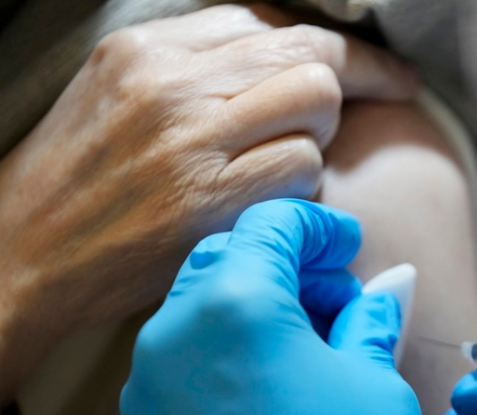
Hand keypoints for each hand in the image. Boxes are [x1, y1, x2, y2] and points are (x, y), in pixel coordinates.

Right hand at [0, 4, 415, 397]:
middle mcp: (172, 82)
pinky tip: (272, 200)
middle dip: (357, 78)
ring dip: (320, 135)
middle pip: (308, 53)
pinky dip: (306, 184)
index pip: (268, 19)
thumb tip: (282, 54)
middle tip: (366, 104)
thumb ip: (199, 67)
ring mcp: (191, 138)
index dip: (330, 43)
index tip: (366, 65)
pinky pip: (305, 167)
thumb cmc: (79, 180)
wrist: (23, 253)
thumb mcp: (121, 93)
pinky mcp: (209, 198)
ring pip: (317, 103)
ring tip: (286, 162)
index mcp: (147, 48)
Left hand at [120, 199, 421, 414]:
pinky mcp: (151, 414)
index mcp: (236, 302)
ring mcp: (154, 374)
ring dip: (261, 295)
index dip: (321, 226)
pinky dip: (232, 335)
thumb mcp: (371, 382)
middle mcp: (177, 329)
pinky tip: (280, 367)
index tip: (351, 245)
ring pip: (205, 297)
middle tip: (340, 293)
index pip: (273, 223)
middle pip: (233, 252)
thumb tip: (392, 285)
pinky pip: (187, 345)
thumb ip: (373, 318)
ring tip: (317, 334)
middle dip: (290, 261)